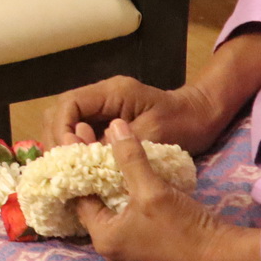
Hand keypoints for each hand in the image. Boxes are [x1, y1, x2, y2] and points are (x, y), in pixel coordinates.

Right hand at [44, 76, 229, 154]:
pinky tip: (81, 167)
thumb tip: (86, 151)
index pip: (69, 104)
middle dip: (56, 137)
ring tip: (69, 168)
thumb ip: (120, 142)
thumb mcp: (154, 134)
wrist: (203, 115)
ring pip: (67, 122)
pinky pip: (82, 132)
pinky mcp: (107, 122)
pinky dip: (76, 149)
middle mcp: (101, 96)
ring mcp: (103, 108)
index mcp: (111, 92)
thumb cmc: (183, 122)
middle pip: (60, 111)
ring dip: (64, 144)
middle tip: (63, 165)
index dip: (62, 128)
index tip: (68, 153)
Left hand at [74, 120, 260, 260]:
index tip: (74, 136)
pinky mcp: (144, 235)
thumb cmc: (183, 226)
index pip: (78, 194)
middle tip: (87, 134)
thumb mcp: (152, 190)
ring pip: (108, 200)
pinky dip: (122, 185)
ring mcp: (128, 240)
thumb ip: (129, 158)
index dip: (75, 164)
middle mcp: (110, 242)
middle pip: (91, 196)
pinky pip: (124, 206)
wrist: (222, 253)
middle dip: (88, 166)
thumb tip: (113, 125)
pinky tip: (124, 164)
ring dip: (106, 174)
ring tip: (103, 142)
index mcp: (103, 236)